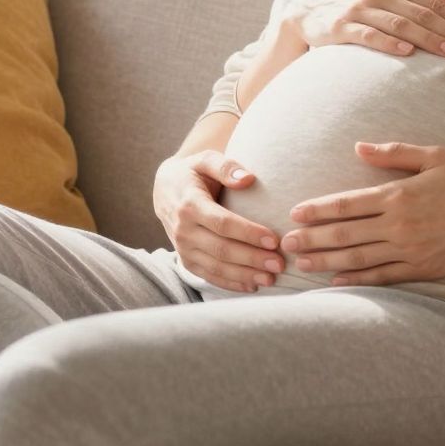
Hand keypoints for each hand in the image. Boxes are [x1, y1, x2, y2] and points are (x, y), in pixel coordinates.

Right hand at [152, 150, 282, 292]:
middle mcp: (183, 230)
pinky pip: (208, 276)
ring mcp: (182, 248)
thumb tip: (248, 179)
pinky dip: (230, 283)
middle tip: (279, 263)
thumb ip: (226, 166)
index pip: (222, 223)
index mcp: (189, 204)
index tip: (273, 239)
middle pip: (221, 249)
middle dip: (252, 258)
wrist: (165, 189)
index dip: (248, 233)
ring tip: (271, 278)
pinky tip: (252, 285)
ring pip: (215, 267)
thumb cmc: (193, 172)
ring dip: (244, 275)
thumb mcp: (205, 160)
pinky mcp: (186, 260)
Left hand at [282, 142, 444, 285]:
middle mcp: (400, 225)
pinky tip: (337, 282)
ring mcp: (410, 250)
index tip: (295, 213)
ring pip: (358, 259)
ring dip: (326, 262)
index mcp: (399, 195)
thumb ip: (393, 153)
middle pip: (345, 234)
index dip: (317, 210)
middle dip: (312, 239)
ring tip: (302, 264)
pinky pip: (383, 277)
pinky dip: (357, 280)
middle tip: (285, 244)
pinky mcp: (423, 269)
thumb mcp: (434, 156)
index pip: (347, 204)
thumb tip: (358, 148)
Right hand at [283, 0, 444, 59]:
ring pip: (401, 24)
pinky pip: (369, 35)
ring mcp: (359, 8)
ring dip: (428, 39)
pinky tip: (407, 52)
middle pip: (422, 14)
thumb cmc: (355, 3)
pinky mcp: (341, 26)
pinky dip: (390, 42)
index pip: (434, 3)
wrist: (306, 9)